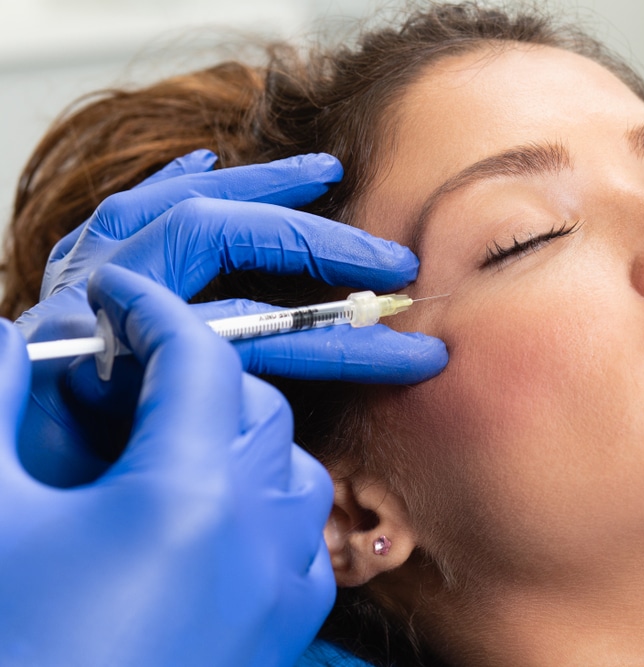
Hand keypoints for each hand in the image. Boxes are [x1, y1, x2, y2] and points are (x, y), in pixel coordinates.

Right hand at [0, 265, 334, 666]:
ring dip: (241, 442)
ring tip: (171, 446)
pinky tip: (211, 521)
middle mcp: (257, 536)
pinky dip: (267, 510)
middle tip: (133, 380)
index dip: (155, 314)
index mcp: (187, 494)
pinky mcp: (281, 637)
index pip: (199, 358)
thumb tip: (11, 337)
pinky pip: (301, 542)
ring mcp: (279, 591)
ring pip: (292, 472)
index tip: (121, 302)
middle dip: (199, 376)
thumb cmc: (8, 643)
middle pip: (256, 408)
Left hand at [15, 151, 446, 484]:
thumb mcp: (104, 464)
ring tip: (326, 171)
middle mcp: (89, 289)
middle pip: (218, 234)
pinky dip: (173, 180)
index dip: (330, 337)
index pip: (243, 321)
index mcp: (101, 342)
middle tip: (393, 264)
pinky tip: (208, 162)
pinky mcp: (75, 273)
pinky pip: (128, 208)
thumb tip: (237, 387)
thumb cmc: (39, 481)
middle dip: (316, 244)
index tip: (400, 353)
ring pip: (178, 200)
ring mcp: (80, 272)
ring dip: (260, 184)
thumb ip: (164, 411)